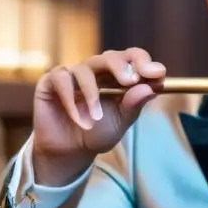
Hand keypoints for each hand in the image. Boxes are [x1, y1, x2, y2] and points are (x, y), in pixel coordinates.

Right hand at [32, 48, 164, 185]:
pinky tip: (78, 119)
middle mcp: (96, 71)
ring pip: (85, 69)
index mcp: (117, 76)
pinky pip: (61, 79)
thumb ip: (133, 106)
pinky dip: (70, 100)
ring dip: (93, 94)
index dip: (144, 61)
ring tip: (96, 119)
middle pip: (109, 56)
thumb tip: (149, 88)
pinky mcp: (51, 82)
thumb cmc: (98, 133)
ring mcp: (73, 74)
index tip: (156, 73)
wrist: (69, 151)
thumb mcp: (120, 122)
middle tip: (130, 81)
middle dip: (121, 66)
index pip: (132, 57)